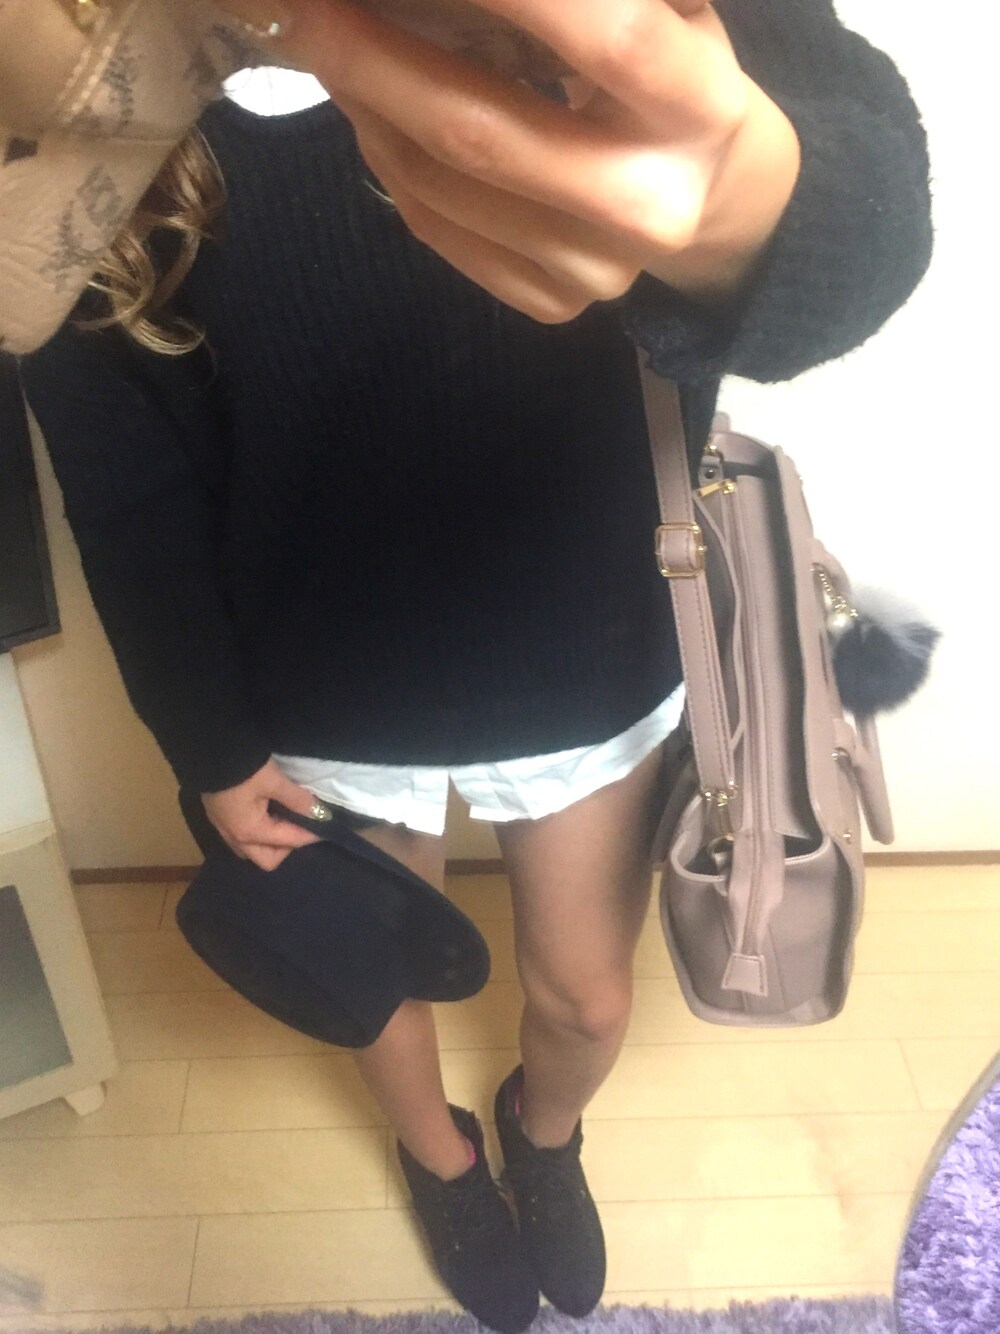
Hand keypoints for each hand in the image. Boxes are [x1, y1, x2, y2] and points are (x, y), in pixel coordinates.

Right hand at [201, 758, 325, 870]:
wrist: (207, 750)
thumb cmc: (243, 768)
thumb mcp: (274, 781)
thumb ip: (298, 800)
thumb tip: (320, 813)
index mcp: (250, 832)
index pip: (288, 842)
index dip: (310, 835)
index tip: (326, 827)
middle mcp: (235, 838)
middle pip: (267, 859)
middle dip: (287, 848)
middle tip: (299, 826)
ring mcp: (223, 829)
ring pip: (252, 850)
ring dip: (270, 842)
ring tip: (284, 820)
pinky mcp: (218, 818)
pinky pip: (242, 837)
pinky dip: (258, 833)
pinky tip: (266, 814)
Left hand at [217, 0, 799, 319]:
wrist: (715, 204)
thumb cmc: (678, 76)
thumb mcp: (670, 11)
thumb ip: (608, 1)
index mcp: (702, 111)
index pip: (611, 37)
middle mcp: (652, 205)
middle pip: (486, 132)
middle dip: (377, 60)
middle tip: (312, 6)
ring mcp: (599, 271)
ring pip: (445, 188)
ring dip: (368, 107)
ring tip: (336, 49)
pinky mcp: (555, 305)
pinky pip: (440, 233)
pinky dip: (390, 166)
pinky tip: (374, 116)